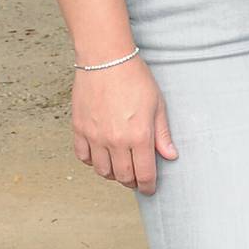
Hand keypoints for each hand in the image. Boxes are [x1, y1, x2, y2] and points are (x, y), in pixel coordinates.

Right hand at [72, 58, 176, 193]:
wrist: (106, 60)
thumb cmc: (135, 78)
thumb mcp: (157, 105)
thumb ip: (162, 134)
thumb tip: (170, 155)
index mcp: (139, 136)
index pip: (144, 174)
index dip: (148, 186)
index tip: (149, 188)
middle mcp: (115, 141)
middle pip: (123, 176)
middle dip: (132, 181)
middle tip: (136, 178)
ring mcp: (95, 136)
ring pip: (102, 170)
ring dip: (112, 174)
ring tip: (120, 167)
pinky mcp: (79, 129)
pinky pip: (84, 156)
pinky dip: (93, 161)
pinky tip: (101, 156)